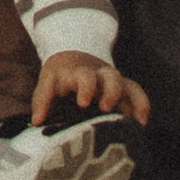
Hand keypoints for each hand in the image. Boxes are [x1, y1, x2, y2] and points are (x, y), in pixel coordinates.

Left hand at [32, 52, 150, 128]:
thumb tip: (37, 121)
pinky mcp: (122, 87)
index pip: (83, 76)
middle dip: (111, 91)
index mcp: (78, 73)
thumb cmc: (60, 76)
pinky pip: (136, 92)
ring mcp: (112, 80)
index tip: (83, 102)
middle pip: (110, 77)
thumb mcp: (48, 82)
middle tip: (107, 108)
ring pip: (126, 84)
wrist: (74, 56)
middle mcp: (98, 75)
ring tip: (133, 121)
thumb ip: (42, 100)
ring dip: (130, 100)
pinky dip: (141, 105)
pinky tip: (142, 123)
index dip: (85, 87)